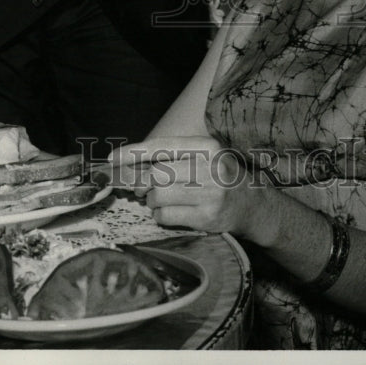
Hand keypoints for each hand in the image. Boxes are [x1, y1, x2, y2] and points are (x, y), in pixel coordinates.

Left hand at [110, 136, 271, 238]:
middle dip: (141, 182)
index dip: (133, 152)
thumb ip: (174, 157)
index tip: (112, 158)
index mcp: (207, 146)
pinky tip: (170, 212)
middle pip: (156, 174)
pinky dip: (160, 215)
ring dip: (151, 200)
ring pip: (158, 196)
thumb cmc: (220, 176)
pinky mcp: (207, 218)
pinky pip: (166, 216)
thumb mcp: (204, 156)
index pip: (162, 146)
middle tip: (138, 187)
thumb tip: (132, 165)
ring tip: (160, 200)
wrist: (253, 205)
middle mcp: (210, 168)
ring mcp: (210, 194)